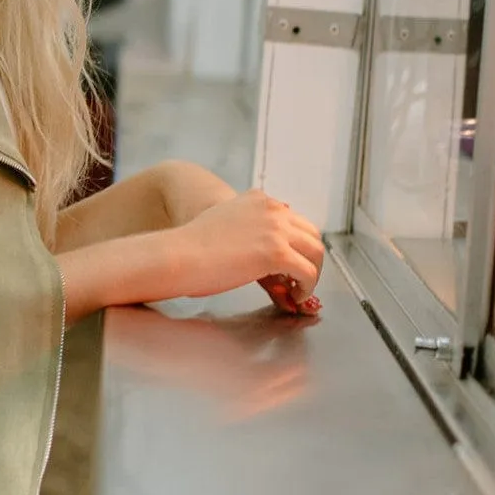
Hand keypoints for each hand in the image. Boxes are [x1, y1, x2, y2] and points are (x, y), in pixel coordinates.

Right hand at [176, 189, 323, 301]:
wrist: (178, 255)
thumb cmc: (192, 246)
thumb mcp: (224, 222)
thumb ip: (247, 227)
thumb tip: (262, 250)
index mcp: (259, 199)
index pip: (294, 220)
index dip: (296, 245)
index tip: (291, 263)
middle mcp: (272, 209)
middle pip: (312, 234)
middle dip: (309, 258)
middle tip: (300, 279)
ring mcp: (276, 230)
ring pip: (316, 252)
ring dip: (312, 273)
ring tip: (299, 289)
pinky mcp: (277, 253)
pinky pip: (307, 272)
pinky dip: (306, 287)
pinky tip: (295, 295)